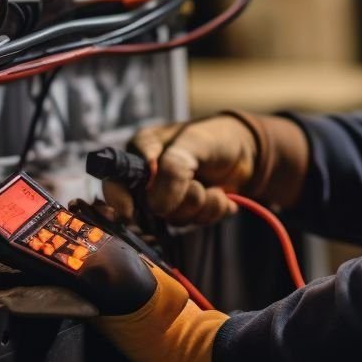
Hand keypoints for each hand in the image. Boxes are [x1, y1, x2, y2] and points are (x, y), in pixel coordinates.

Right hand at [102, 114, 257, 225]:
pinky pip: (197, 223)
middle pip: (150, 208)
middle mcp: (150, 180)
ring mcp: (169, 198)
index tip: (130, 213)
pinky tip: (221, 194)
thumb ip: (172, 169)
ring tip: (213, 185)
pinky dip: (215, 210)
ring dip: (203, 203)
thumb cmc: (213, 138)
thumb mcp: (192, 143)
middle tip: (197, 182)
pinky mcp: (190, 211)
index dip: (119, 200)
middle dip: (181, 199)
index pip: (115, 182)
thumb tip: (156, 206)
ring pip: (177, 218)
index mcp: (141, 154)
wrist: (246, 150)